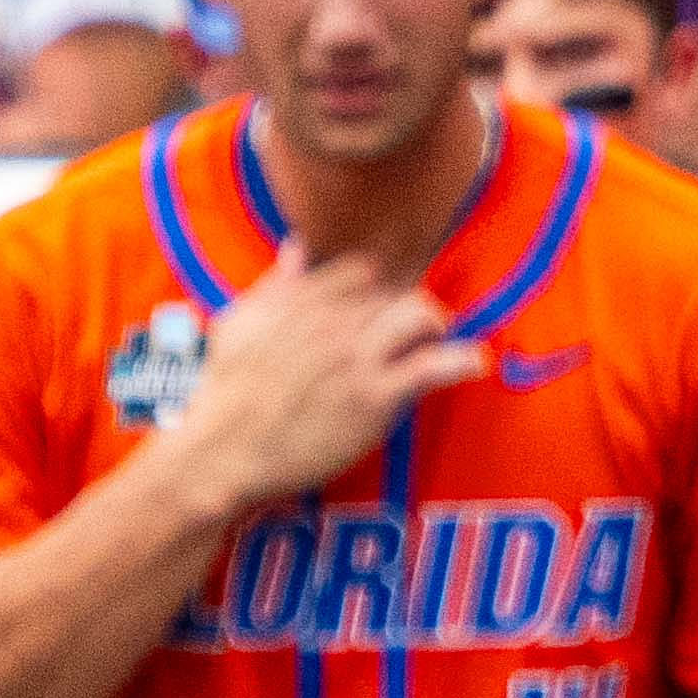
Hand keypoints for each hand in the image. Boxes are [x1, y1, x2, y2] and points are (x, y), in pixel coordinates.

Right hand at [159, 252, 482, 513]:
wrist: (223, 450)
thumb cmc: (225, 393)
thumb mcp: (240, 325)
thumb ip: (275, 286)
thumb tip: (297, 248)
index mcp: (301, 301)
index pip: (363, 271)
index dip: (379, 285)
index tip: (383, 300)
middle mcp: (332, 321)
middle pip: (396, 293)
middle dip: (408, 307)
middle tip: (415, 326)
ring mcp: (355, 357)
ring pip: (419, 315)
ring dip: (436, 324)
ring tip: (440, 338)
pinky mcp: (373, 396)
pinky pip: (432, 367)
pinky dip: (460, 360)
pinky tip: (474, 361)